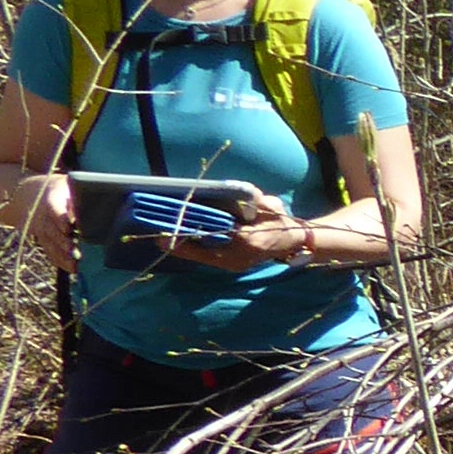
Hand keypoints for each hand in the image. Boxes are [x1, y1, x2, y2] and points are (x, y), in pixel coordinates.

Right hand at [18, 173, 74, 272]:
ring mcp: (41, 229)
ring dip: (62, 256)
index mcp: (50, 198)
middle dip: (62, 242)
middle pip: (51, 230)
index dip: (60, 218)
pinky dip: (59, 261)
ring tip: (75, 266)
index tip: (69, 227)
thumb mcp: (67, 184)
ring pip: (49, 243)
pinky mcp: (43, 239)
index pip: (53, 208)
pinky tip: (71, 269)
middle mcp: (42, 215)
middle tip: (75, 252)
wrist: (31, 194)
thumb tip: (95, 202)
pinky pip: (49, 251)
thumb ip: (78, 193)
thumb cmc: (60, 188)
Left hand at [174, 185, 303, 268]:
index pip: (212, 236)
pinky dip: (194, 251)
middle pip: (202, 252)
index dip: (188, 235)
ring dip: (184, 249)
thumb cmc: (279, 221)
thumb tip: (230, 188)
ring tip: (164, 241)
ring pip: (203, 258)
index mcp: (247, 239)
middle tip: (159, 238)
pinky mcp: (232, 265)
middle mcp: (239, 256)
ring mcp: (235, 264)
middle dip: (180, 244)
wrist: (293, 242)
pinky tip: (180, 243)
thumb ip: (252, 197)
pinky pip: (208, 259)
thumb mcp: (270, 204)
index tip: (167, 233)